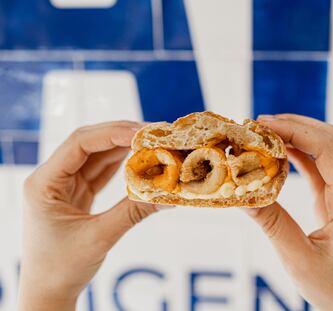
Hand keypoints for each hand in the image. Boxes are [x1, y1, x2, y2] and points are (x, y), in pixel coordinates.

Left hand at [18, 121, 163, 310]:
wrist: (49, 290)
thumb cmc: (62, 267)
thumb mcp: (99, 237)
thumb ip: (133, 212)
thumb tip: (168, 196)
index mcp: (45, 183)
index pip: (79, 144)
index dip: (112, 134)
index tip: (143, 133)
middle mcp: (52, 177)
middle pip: (89, 143)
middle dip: (122, 135)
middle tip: (154, 133)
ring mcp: (65, 184)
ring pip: (97, 155)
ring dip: (124, 147)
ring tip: (152, 142)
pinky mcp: (77, 192)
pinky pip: (101, 171)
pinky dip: (122, 164)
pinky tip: (140, 158)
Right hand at [247, 114, 332, 310]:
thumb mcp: (299, 259)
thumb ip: (272, 224)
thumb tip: (240, 195)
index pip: (329, 148)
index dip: (295, 130)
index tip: (263, 125)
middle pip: (331, 139)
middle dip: (295, 125)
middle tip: (259, 124)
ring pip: (328, 148)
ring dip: (297, 136)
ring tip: (265, 133)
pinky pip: (322, 166)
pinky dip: (300, 154)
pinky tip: (279, 152)